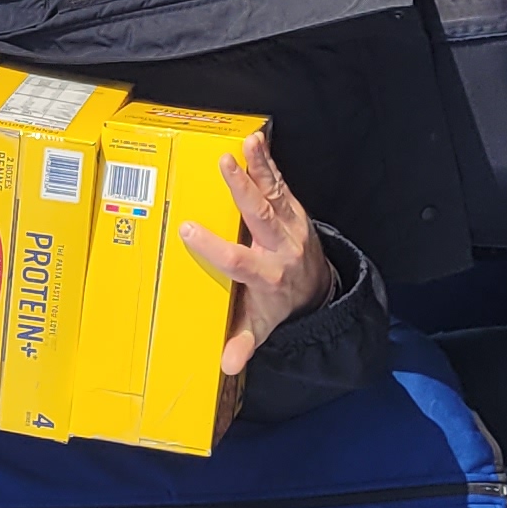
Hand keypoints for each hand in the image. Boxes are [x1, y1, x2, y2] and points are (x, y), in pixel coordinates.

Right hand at [178, 135, 331, 376]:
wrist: (318, 290)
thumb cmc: (279, 305)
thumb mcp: (260, 326)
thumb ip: (243, 341)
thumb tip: (227, 365)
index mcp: (267, 277)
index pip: (237, 261)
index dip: (213, 247)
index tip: (187, 231)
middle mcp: (282, 248)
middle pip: (260, 216)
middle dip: (242, 190)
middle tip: (225, 165)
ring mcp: (292, 227)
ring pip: (274, 194)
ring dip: (260, 167)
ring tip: (249, 143)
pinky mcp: (295, 211)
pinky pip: (281, 185)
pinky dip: (270, 164)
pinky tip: (258, 142)